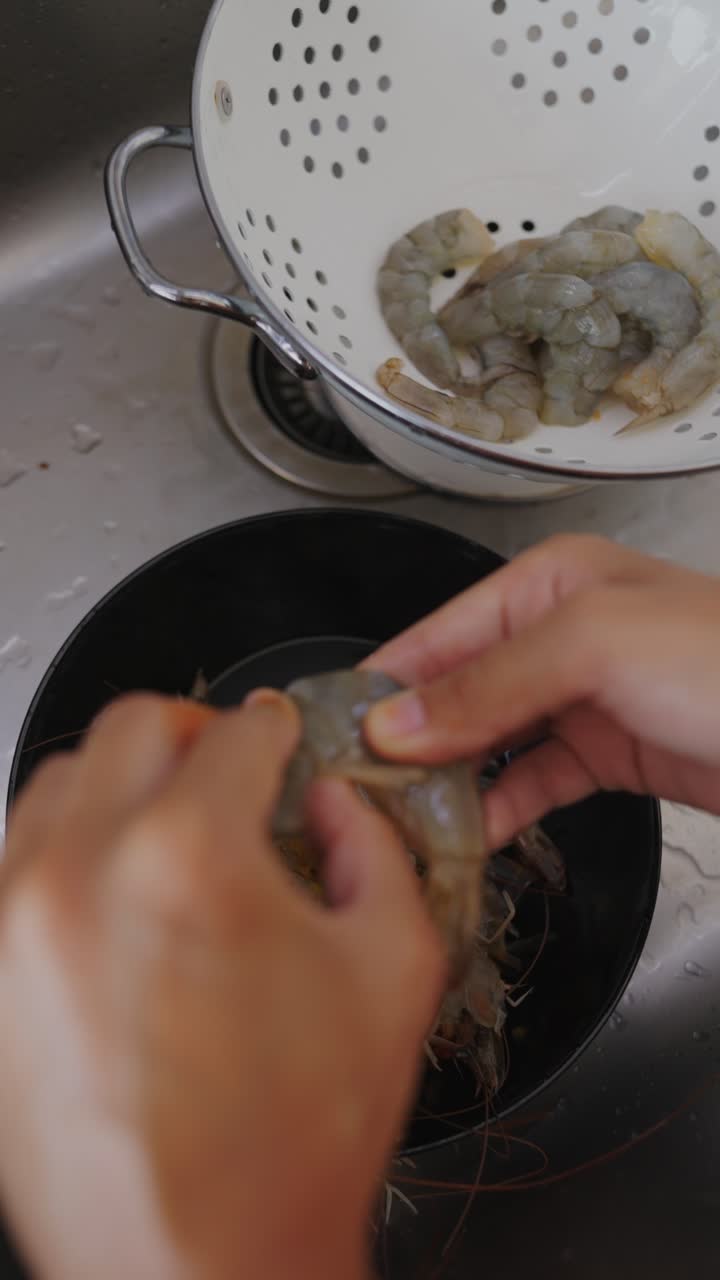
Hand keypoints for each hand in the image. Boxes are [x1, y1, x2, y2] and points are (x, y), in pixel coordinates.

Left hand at [0, 694, 443, 1279]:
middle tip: (229, 772)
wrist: (202, 1267)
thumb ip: (375, 849)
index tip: (278, 741)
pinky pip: (19, 860)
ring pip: (63, 782)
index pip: (235, 733)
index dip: (275, 730)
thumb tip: (337, 806)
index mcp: (191, 858)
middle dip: (196, 736)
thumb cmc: (292, 1141)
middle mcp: (82, 873)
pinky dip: (73, 850)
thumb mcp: (393, 968)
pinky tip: (119, 894)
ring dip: (126, 787)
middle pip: (135, 726)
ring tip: (170, 834)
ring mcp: (16, 923)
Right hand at [364, 534, 719, 846]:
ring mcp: (583, 699)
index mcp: (548, 585)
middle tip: (350, 791)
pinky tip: (468, 836)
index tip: (328, 732)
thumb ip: (490, 683)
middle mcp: (558, 636)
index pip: (438, 633)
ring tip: (394, 821)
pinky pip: (534, 782)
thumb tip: (395, 721)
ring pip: (489, 741)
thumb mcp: (596, 648)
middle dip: (406, 738)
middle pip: (457, 690)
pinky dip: (500, 809)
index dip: (383, 682)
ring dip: (446, 780)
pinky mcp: (608, 755)